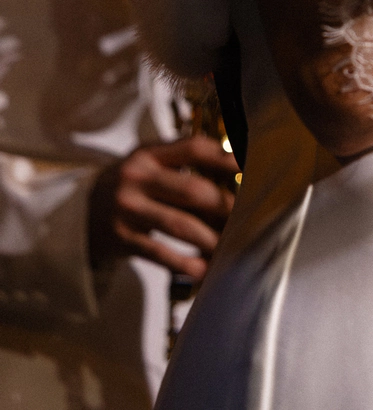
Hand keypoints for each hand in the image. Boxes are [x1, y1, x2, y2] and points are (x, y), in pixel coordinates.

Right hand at [89, 136, 237, 280]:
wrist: (79, 211)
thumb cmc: (130, 185)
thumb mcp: (147, 164)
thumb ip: (180, 165)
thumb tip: (233, 177)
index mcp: (149, 153)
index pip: (193, 148)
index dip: (224, 158)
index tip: (249, 168)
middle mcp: (137, 177)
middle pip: (192, 190)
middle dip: (224, 206)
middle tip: (248, 217)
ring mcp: (128, 209)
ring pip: (180, 225)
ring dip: (210, 238)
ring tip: (231, 246)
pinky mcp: (121, 238)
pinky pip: (158, 252)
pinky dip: (183, 262)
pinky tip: (203, 269)